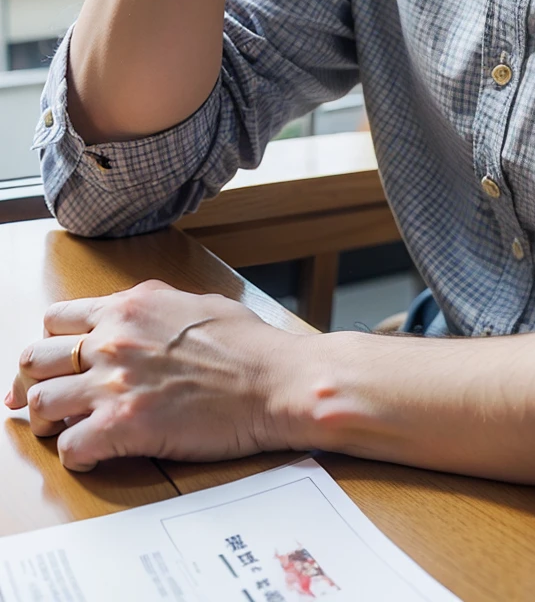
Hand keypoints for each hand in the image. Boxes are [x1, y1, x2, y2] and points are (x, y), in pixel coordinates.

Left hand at [5, 280, 305, 470]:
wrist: (276, 381)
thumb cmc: (250, 346)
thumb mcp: (195, 304)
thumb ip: (154, 308)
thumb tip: (138, 315)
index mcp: (130, 306)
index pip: (58, 318)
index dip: (48, 344)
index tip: (49, 363)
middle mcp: (114, 339)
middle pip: (35, 358)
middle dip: (31, 381)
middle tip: (35, 400)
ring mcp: (115, 382)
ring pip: (41, 401)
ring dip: (46, 420)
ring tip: (62, 429)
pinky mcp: (123, 426)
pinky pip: (70, 447)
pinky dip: (75, 456)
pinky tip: (92, 455)